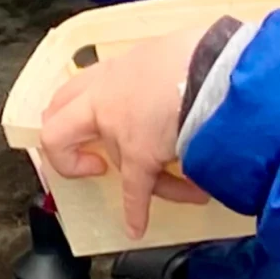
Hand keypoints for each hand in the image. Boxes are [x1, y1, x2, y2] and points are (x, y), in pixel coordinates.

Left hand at [38, 25, 213, 239]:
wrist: (221, 69)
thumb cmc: (205, 54)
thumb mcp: (174, 52)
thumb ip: (165, 71)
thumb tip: (183, 77)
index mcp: (116, 70)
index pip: (74, 89)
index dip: (70, 111)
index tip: (86, 130)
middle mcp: (106, 96)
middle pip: (59, 121)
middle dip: (66, 145)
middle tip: (87, 161)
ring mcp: (118, 128)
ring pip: (118, 162)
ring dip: (149, 181)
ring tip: (186, 189)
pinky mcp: (139, 156)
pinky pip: (135, 190)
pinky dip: (136, 212)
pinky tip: (137, 226)